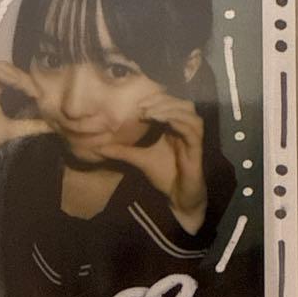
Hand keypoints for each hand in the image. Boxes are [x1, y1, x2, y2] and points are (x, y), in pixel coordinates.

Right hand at [0, 60, 51, 166]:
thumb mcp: (10, 130)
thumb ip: (30, 125)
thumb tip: (53, 125)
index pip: (12, 76)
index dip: (29, 80)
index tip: (43, 93)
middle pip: (5, 67)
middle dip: (24, 74)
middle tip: (39, 88)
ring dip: (14, 72)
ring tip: (29, 85)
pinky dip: (0, 74)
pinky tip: (14, 84)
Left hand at [98, 93, 207, 233]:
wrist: (178, 197)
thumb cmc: (164, 176)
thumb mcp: (140, 160)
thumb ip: (123, 151)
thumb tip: (100, 148)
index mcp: (175, 128)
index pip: (171, 104)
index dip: (157, 99)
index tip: (138, 105)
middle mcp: (186, 130)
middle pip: (183, 104)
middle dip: (164, 101)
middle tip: (144, 107)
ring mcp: (193, 139)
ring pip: (190, 114)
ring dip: (171, 110)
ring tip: (152, 114)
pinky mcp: (197, 150)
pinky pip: (193, 132)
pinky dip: (181, 124)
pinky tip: (166, 123)